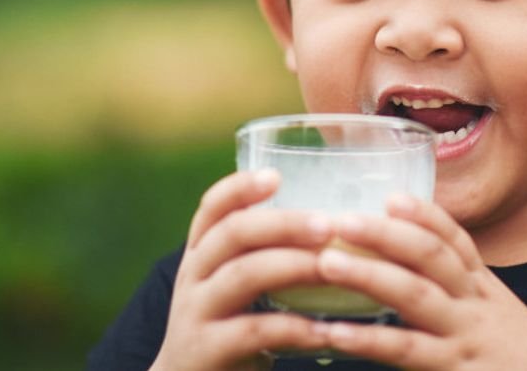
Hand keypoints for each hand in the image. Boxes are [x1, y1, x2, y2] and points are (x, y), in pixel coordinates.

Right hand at [150, 170, 334, 370]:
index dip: (241, 187)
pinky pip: (254, 332)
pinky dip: (294, 328)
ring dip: (294, 266)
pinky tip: (326, 330)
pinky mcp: (208, 351)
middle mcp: (193, 276)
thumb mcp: (231, 285)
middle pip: (233, 233)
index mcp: (200, 253)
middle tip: (328, 225)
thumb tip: (334, 224)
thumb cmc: (226, 327)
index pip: (212, 207)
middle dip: (283, 224)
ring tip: (334, 268)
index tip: (276, 175)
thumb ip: (263, 255)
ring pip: (243, 275)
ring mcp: (196, 313)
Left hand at [312, 195, 526, 369]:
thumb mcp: (497, 321)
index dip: (425, 215)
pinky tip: (335, 331)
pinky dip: (369, 340)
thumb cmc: (519, 364)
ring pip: (418, 297)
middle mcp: (477, 306)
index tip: (391, 195)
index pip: (457, 241)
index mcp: (485, 290)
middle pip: (433, 258)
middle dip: (387, 234)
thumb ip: (460, 296)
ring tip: (327, 262)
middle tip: (343, 219)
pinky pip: (408, 351)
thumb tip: (407, 272)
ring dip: (370, 275)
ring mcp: (466, 338)